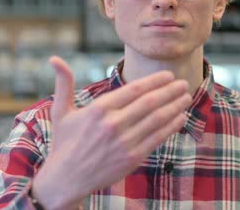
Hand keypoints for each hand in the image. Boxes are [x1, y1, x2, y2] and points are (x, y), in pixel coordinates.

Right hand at [32, 56, 190, 209]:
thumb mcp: (60, 111)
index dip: (155, 80)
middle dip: (170, 91)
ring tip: (186, 97)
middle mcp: (113, 124)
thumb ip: (63, 84)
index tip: (168, 75)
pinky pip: (157, 138)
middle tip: (183, 83)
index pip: (134, 89)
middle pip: (150, 102)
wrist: (65, 179)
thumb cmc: (64, 142)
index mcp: (98, 109)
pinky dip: (171, 126)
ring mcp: (124, 142)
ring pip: (157, 119)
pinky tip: (180, 117)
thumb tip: (53, 59)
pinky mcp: (132, 158)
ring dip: (175, 106)